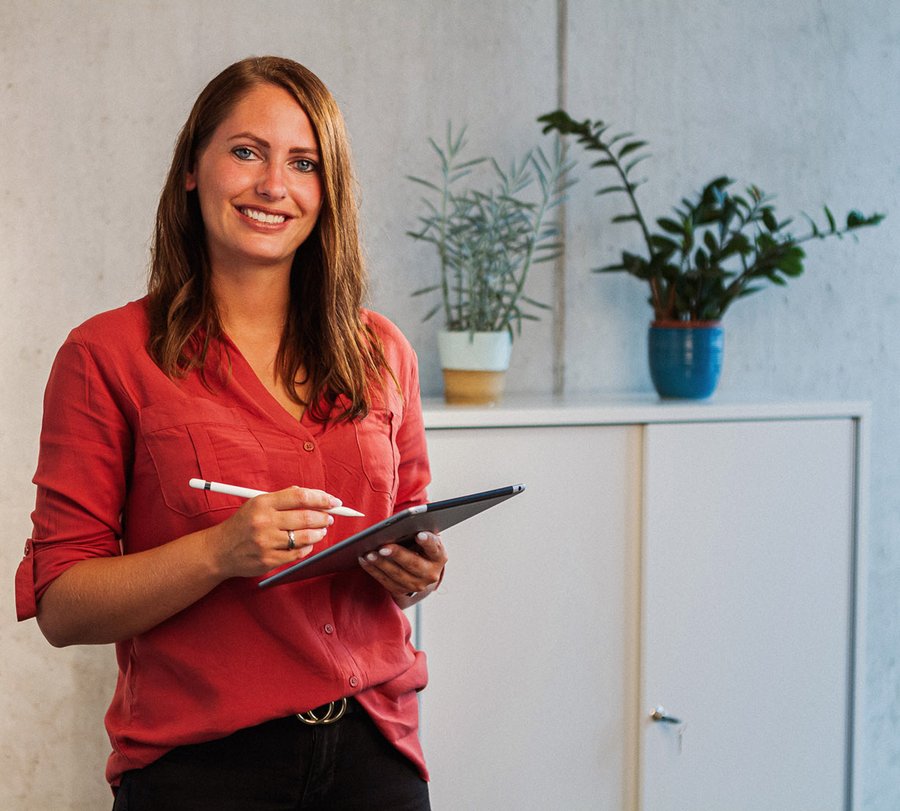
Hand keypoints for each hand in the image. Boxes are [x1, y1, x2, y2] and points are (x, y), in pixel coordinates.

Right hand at [205, 486, 340, 577]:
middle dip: (324, 518)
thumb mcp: (257, 503)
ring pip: (305, 537)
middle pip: (306, 517)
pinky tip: (307, 544)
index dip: (322, 498)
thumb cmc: (242, 524)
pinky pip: (297, 554)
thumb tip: (312, 495)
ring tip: (321, 531)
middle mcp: (264, 522)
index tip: (334, 502)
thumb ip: (283, 497)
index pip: (300, 497)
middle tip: (330, 518)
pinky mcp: (268, 560)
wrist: (219, 550)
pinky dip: (307, 548)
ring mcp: (266, 543)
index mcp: (263, 503)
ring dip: (319, 534)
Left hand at [358, 531, 446, 600]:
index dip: (427, 541)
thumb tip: (401, 526)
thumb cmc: (420, 546)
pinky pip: (385, 581)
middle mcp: (431, 574)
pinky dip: (373, 570)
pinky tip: (364, 560)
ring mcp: (417, 585)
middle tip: (383, 547)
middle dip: (397, 555)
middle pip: (413, 564)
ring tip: (369, 553)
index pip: (434, 547)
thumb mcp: (424, 538)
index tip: (419, 534)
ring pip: (397, 575)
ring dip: (381, 564)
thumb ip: (418, 532)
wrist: (420, 570)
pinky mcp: (402, 591)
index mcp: (439, 557)